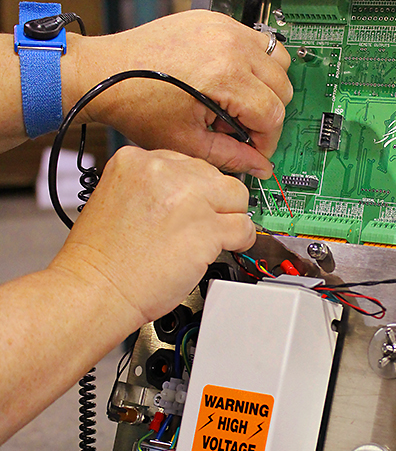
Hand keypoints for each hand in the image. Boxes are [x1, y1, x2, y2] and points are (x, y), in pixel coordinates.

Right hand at [49, 146, 254, 325]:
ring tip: (215, 236)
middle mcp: (163, 172)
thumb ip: (155, 186)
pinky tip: (226, 248)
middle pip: (215, 176)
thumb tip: (191, 191)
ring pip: (237, 197)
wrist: (96, 290)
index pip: (188, 163)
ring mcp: (188, 199)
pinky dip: (241, 240)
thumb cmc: (103, 257)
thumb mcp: (119, 197)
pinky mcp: (207, 228)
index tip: (194, 206)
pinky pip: (244, 227)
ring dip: (231, 217)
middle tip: (202, 225)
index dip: (196, 189)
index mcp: (136, 160)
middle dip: (214, 202)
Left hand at [64, 11, 292, 178]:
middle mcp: (230, 45)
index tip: (254, 150)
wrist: (106, 75)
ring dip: (266, 86)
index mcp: (225, 76)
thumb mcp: (187, 142)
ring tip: (237, 102)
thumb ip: (232, 156)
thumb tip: (260, 166)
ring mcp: (224, 28)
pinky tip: (227, 81)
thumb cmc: (137, 105)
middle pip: (283, 87)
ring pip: (278, 60)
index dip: (267, 140)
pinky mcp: (215, 20)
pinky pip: (255, 41)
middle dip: (267, 114)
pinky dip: (252, 64)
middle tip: (240, 128)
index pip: (273, 114)